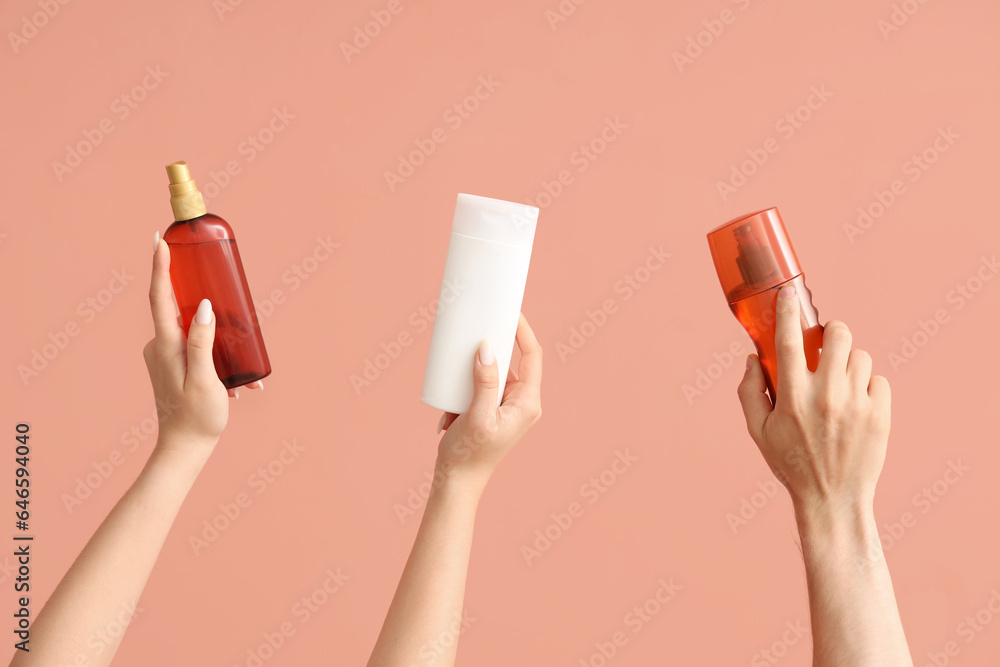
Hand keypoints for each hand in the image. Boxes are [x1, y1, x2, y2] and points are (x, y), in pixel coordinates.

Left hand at [144, 234, 251, 454]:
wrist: (184, 448)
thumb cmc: (197, 418)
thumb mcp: (205, 380)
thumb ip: (202, 342)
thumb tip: (203, 306)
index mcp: (166, 346)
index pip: (160, 296)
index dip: (160, 266)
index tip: (160, 240)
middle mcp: (160, 346)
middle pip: (177, 306)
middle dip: (201, 296)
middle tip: (219, 286)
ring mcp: (165, 354)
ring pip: (191, 327)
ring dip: (216, 334)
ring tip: (235, 368)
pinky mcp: (173, 363)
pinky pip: (194, 343)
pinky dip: (215, 350)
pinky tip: (234, 380)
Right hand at [435, 313, 542, 484]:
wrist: (457, 481)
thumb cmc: (470, 454)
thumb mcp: (477, 416)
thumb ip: (485, 382)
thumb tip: (488, 348)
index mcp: (527, 403)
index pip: (532, 355)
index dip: (523, 330)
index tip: (510, 311)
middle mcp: (521, 403)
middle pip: (513, 360)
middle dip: (494, 345)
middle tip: (478, 326)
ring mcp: (506, 406)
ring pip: (493, 372)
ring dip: (474, 368)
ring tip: (456, 369)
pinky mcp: (490, 410)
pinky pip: (480, 385)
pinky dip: (465, 385)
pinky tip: (450, 405)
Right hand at [737, 284, 890, 512]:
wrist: (832, 499)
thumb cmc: (791, 465)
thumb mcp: (757, 432)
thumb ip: (749, 392)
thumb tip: (752, 359)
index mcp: (792, 397)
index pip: (787, 341)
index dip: (787, 312)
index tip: (788, 294)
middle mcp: (826, 395)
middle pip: (838, 335)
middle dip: (832, 332)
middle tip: (826, 345)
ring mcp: (857, 404)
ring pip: (860, 356)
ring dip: (849, 362)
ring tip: (840, 382)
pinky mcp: (880, 414)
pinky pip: (879, 380)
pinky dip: (868, 386)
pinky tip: (856, 403)